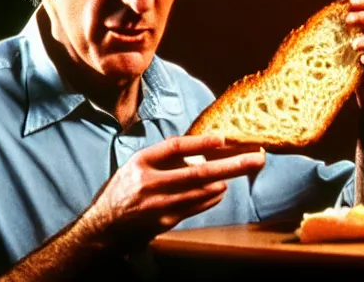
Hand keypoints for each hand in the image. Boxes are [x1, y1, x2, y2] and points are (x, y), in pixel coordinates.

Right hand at [88, 134, 265, 249]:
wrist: (106, 225)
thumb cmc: (126, 188)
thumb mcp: (139, 164)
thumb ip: (166, 156)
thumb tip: (205, 147)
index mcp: (143, 162)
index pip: (175, 147)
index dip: (201, 142)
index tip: (223, 138)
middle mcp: (151, 183)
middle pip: (199, 172)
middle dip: (233, 165)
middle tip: (257, 157)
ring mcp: (161, 205)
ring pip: (203, 191)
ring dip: (226, 180)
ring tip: (242, 167)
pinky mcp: (167, 221)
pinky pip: (198, 206)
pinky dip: (213, 196)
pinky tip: (220, 189)